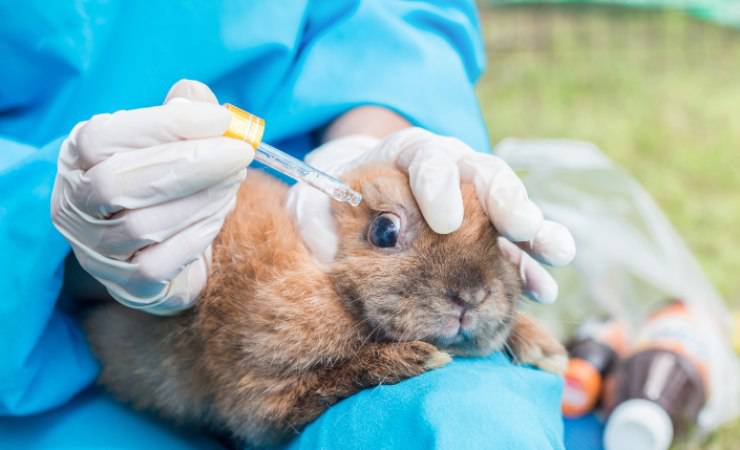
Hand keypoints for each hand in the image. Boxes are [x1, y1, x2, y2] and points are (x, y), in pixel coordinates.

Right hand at [51, 80, 252, 313]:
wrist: (168, 246)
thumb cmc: (167, 181)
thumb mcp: (170, 141)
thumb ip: (183, 114)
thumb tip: (196, 98)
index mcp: (77, 159)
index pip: (101, 138)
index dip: (163, 126)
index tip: (220, 119)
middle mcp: (74, 206)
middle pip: (116, 183)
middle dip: (189, 165)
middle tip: (240, 153)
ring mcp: (97, 250)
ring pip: (142, 226)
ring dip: (202, 199)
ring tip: (235, 181)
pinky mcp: (127, 285)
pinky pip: (158, 263)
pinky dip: (197, 235)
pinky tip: (220, 214)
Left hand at [287, 128, 574, 303]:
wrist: (359, 206)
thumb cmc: (335, 203)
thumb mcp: (312, 204)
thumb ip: (314, 221)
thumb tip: (328, 251)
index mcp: (407, 155)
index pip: (426, 157)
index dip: (438, 183)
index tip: (442, 218)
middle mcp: (451, 170)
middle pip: (484, 174)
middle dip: (505, 200)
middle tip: (520, 226)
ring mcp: (473, 203)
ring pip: (512, 209)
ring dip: (535, 233)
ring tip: (556, 256)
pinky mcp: (486, 236)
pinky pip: (513, 248)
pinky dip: (529, 266)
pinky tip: (544, 289)